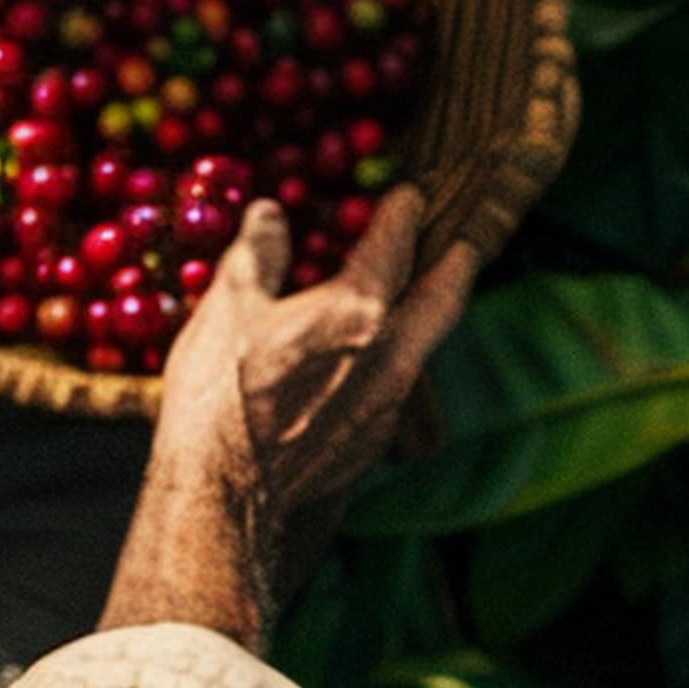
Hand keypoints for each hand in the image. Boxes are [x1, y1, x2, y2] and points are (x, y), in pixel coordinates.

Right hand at [101, 189, 479, 644]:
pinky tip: (375, 365)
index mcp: (358, 311)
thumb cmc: (223, 391)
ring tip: (424, 301)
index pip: (392, 248)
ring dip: (428, 317)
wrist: (226, 491)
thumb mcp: (229, 305)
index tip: (410, 196)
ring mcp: (386, 406)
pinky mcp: (370, 443)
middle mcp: (390, 357)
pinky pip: (398, 388)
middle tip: (465, 248)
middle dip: (454, 268)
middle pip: (441, 300)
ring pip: (425, 348)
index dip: (401, 216)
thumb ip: (257, 253)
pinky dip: (397, 362)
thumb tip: (271, 213)